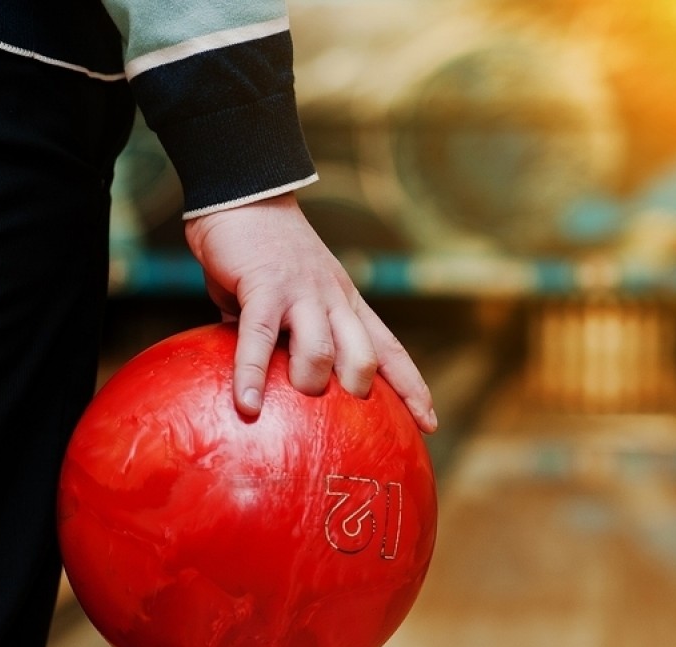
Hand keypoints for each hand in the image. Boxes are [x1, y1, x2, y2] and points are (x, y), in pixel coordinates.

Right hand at [183, 192, 437, 432]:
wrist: (246, 192)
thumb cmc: (266, 251)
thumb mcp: (295, 294)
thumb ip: (289, 334)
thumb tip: (268, 379)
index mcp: (348, 302)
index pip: (391, 350)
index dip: (412, 387)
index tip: (429, 423)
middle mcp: (335, 299)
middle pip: (367, 356)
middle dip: (361, 392)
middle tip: (342, 418)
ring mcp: (302, 294)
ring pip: (323, 351)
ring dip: (310, 384)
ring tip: (291, 406)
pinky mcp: (264, 289)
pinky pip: (261, 339)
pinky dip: (253, 375)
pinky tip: (246, 406)